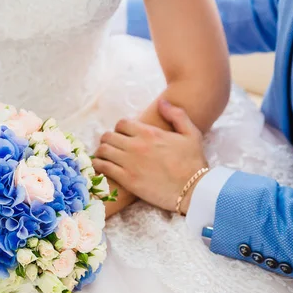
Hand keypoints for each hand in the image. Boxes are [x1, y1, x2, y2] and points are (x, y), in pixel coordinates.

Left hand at [93, 100, 207, 213]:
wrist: (194, 189)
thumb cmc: (193, 162)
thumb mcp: (191, 133)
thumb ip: (177, 115)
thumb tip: (162, 102)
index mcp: (149, 133)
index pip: (122, 124)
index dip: (120, 129)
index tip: (123, 136)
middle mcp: (136, 145)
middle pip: (108, 136)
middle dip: (108, 140)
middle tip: (111, 147)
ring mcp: (129, 162)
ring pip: (103, 151)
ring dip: (101, 153)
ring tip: (104, 157)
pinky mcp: (126, 179)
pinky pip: (103, 168)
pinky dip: (99, 166)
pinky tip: (101, 169)